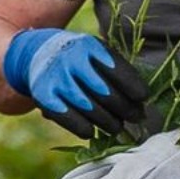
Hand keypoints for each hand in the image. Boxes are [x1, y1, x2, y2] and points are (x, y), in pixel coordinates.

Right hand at [3, 28, 148, 138]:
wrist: (35, 54)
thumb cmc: (78, 57)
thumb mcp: (95, 53)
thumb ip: (115, 70)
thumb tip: (141, 101)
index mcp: (89, 46)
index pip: (116, 69)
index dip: (133, 86)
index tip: (144, 98)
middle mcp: (71, 60)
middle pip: (105, 92)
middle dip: (125, 108)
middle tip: (137, 118)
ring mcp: (55, 78)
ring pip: (88, 108)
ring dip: (107, 122)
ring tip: (118, 128)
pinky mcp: (43, 96)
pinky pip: (67, 118)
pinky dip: (82, 128)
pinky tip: (92, 132)